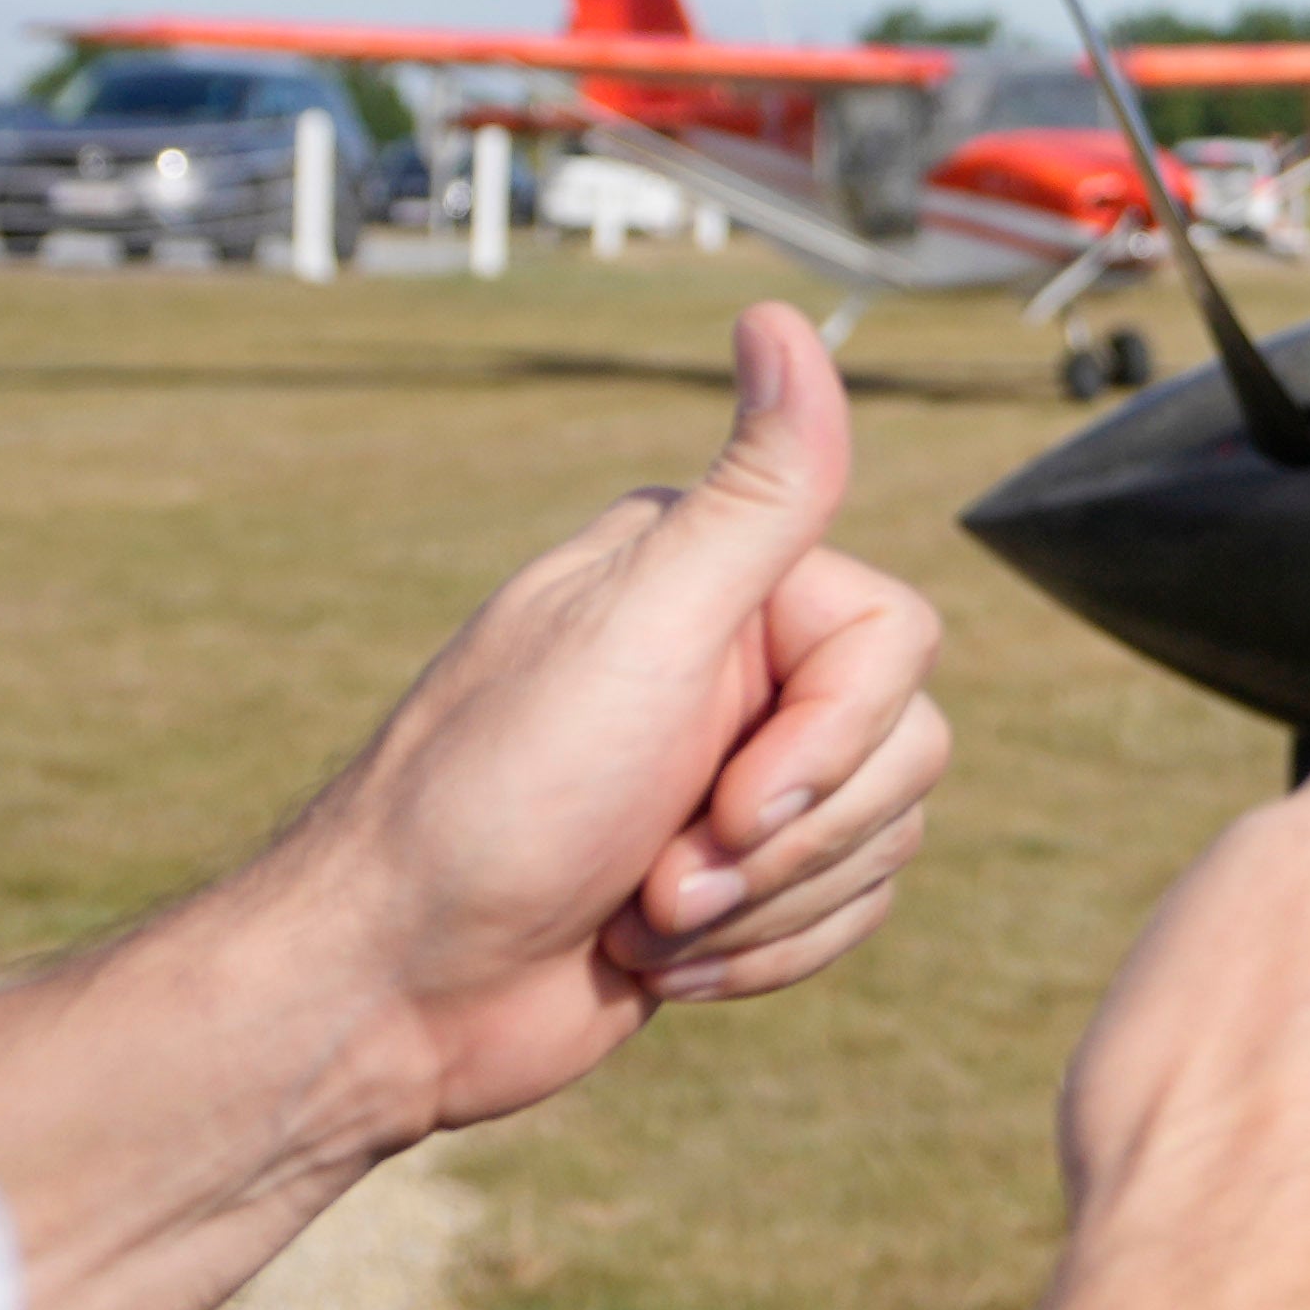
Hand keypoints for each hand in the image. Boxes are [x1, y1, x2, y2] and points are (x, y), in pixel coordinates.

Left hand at [275, 296, 954, 1137]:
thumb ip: (753, 493)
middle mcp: (732, 660)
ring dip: (767, 913)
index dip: (834, 740)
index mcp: (713, 576)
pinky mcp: (741, 878)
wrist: (401, 992)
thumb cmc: (496, 804)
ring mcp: (737, 772)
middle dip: (787, 847)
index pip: (895, 641)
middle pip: (907, 748)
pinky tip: (656, 963)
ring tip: (646, 919)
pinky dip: (763, 959)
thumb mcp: (638, 631)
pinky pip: (848, 912)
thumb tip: (779, 317)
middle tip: (662, 874)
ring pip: (886, 839)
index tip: (726, 800)